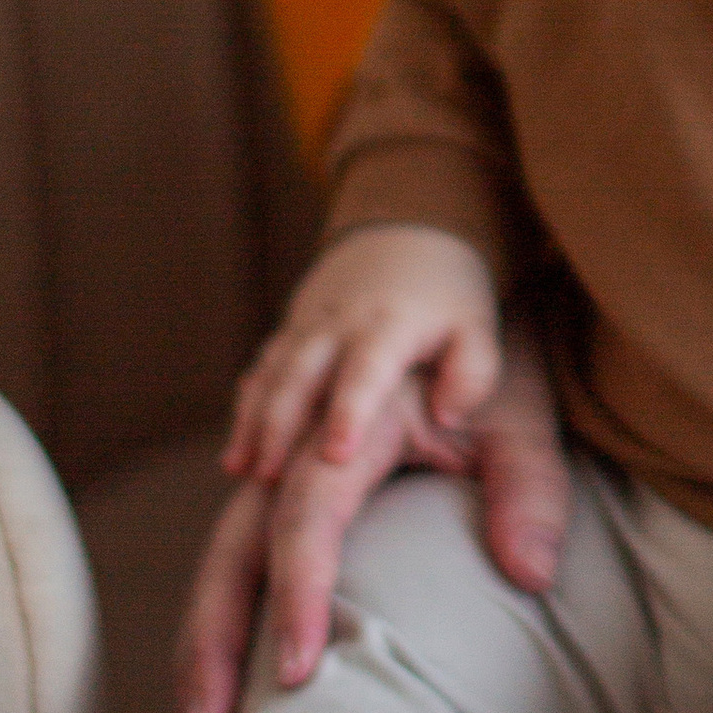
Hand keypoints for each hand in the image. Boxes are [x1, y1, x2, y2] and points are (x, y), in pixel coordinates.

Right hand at [171, 254, 572, 712]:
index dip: (298, 592)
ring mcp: (268, 452)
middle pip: (235, 547)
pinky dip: (213, 618)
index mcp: (347, 421)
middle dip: (215, 645)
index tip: (296, 672)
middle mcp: (291, 441)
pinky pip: (228, 549)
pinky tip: (206, 691)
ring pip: (219, 555)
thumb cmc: (470, 342)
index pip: (309, 516)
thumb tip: (532, 576)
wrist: (414, 259)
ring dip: (201, 647)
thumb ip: (529, 488)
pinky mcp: (266, 472)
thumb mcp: (515, 406)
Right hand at [222, 220, 501, 495]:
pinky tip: (236, 453)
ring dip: (253, 420)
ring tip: (242, 470)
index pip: (366, 370)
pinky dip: (246, 408)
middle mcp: (340, 323)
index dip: (350, 412)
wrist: (406, 235)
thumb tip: (446, 415)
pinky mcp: (290, 332)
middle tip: (268, 477)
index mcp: (390, 325)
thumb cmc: (447, 297)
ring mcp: (309, 326)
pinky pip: (262, 369)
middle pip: (301, 373)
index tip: (336, 456)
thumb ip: (472, 372)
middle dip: (280, 423)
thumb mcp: (477, 326)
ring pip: (273, 373)